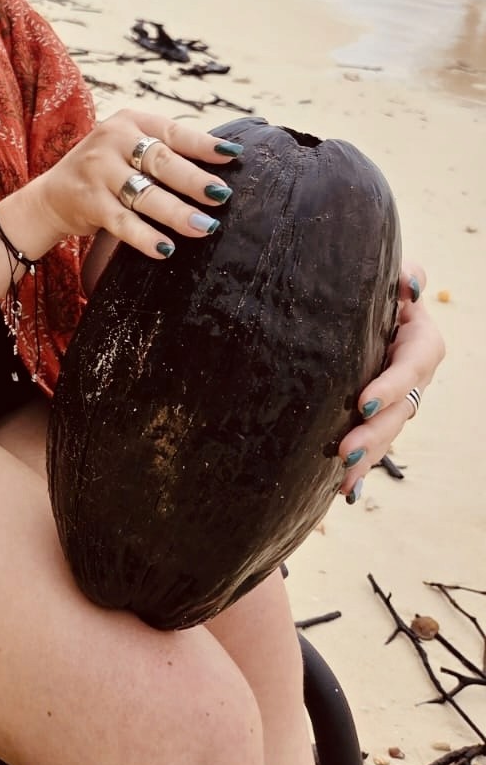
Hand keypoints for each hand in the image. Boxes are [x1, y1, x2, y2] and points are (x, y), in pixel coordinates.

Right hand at [22, 108, 241, 262]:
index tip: (233, 155)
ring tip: (205, 227)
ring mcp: (98, 171)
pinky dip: (144, 237)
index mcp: (130, 122)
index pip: (173, 132)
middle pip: (160, 161)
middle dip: (193, 180)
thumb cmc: (106, 172)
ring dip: (176, 213)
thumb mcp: (129, 150)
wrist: (51, 195)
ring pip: (144, 194)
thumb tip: (219, 173)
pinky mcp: (88, 202)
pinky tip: (165, 248)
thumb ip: (164, 154)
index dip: (203, 145)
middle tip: (221, 196)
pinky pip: (122, 222)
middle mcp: (113, 141)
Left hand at [335, 261, 444, 498]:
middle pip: (399, 410)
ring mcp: (397, 398)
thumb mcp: (395, 273)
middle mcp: (413, 376)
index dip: (390, 386)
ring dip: (366, 458)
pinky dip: (361, 467)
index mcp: (421, 343)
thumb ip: (407, 274)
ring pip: (387, 433)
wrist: (364, 301)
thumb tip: (410, 284)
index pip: (410, 367)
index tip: (363, 402)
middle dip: (373, 434)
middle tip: (344, 451)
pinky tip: (346, 491)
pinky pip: (373, 442)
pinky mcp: (377, 413)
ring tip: (343, 480)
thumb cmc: (379, 285)